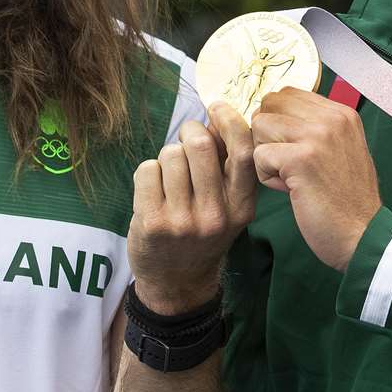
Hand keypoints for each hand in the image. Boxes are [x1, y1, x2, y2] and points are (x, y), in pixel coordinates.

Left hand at [128, 103, 255, 313]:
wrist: (177, 283)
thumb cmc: (202, 233)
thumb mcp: (228, 207)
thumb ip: (226, 167)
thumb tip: (218, 117)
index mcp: (241, 207)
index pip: (243, 154)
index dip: (229, 121)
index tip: (216, 107)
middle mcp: (216, 215)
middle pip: (200, 146)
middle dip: (189, 132)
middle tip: (185, 139)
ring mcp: (183, 221)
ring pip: (170, 155)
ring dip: (167, 158)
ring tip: (169, 179)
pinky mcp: (153, 223)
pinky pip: (147, 170)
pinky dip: (148, 173)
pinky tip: (153, 192)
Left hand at [251, 87, 381, 271]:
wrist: (363, 235)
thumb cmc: (347, 200)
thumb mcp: (341, 150)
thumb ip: (316, 128)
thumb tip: (274, 115)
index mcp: (341, 113)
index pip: (287, 94)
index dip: (278, 121)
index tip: (292, 149)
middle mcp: (332, 117)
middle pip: (269, 105)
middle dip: (267, 135)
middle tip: (287, 164)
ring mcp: (317, 136)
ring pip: (259, 126)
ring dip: (265, 155)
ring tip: (289, 177)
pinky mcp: (301, 159)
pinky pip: (258, 155)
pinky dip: (266, 177)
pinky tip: (290, 190)